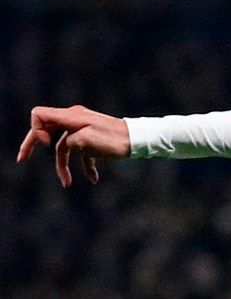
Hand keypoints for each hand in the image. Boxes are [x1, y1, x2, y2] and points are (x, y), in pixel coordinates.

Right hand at [17, 105, 131, 186]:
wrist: (140, 141)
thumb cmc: (115, 140)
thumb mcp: (87, 141)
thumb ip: (68, 142)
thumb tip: (64, 146)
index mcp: (71, 116)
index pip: (39, 115)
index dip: (36, 130)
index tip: (46, 145)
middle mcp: (74, 120)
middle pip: (46, 131)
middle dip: (33, 146)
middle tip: (22, 159)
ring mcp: (83, 129)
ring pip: (64, 147)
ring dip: (63, 165)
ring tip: (67, 183)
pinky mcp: (94, 139)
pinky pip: (82, 152)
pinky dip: (85, 165)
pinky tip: (93, 179)